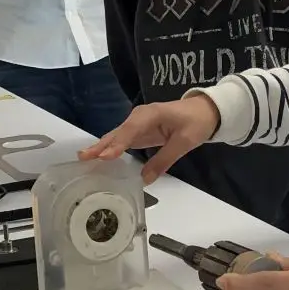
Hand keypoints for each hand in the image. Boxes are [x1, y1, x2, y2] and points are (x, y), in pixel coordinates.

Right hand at [78, 94, 218, 182]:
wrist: (205, 110)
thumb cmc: (196, 122)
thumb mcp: (184, 142)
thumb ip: (164, 160)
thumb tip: (145, 179)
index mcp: (151, 114)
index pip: (130, 130)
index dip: (117, 144)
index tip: (104, 157)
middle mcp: (139, 116)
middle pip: (117, 132)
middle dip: (100, 145)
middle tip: (83, 157)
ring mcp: (138, 123)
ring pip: (116, 136)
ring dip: (101, 147)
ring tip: (84, 158)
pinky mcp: (139, 130)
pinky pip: (122, 139)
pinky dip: (110, 148)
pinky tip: (101, 158)